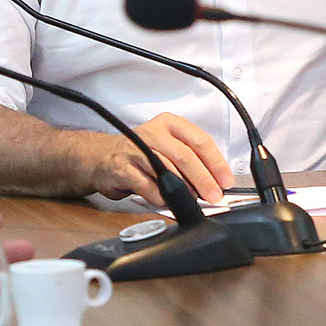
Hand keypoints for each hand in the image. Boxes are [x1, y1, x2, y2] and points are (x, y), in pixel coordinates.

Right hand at [88, 112, 233, 207]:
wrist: (100, 157)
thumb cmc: (139, 152)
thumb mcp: (166, 144)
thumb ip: (189, 157)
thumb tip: (215, 180)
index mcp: (169, 124)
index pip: (200, 141)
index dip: (216, 162)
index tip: (225, 180)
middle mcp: (153, 133)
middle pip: (185, 156)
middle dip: (204, 179)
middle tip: (214, 195)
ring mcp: (136, 149)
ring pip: (167, 170)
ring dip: (184, 189)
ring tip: (194, 200)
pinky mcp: (121, 168)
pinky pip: (146, 185)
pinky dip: (159, 197)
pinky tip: (167, 202)